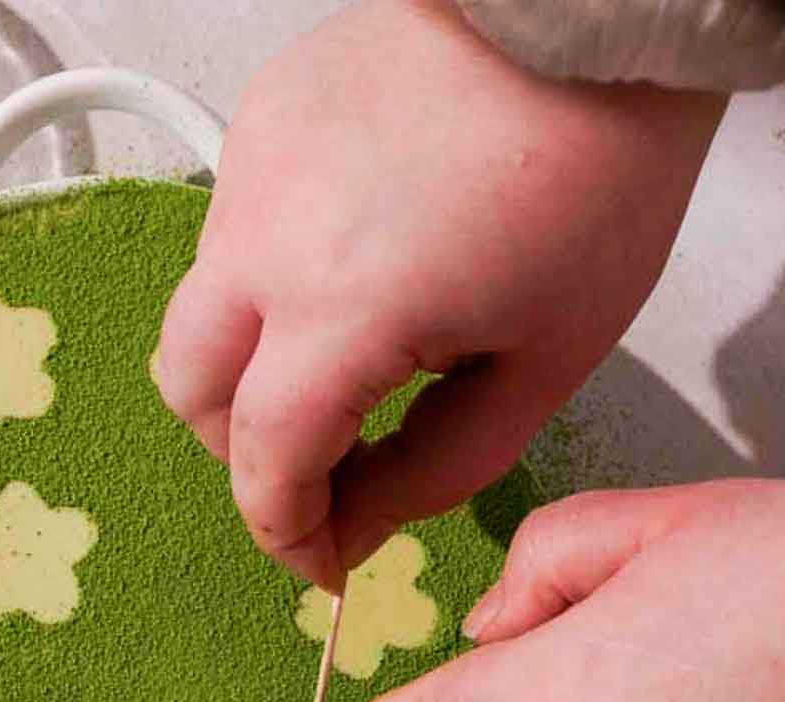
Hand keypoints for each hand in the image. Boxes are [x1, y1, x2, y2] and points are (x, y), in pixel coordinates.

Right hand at [153, 0, 722, 590]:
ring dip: (253, 365)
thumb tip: (355, 529)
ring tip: (348, 359)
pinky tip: (354, 261)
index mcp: (344, 311)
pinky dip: (271, 277)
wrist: (588, 12)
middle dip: (244, 453)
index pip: (264, 464)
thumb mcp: (541, 368)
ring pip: (201, 311)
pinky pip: (232, 230)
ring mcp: (251, 170)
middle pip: (191, 393)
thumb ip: (434, 474)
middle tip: (323, 469)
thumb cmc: (593, 177)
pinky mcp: (260, 119)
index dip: (288, 533)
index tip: (325, 562)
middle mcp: (267, 240)